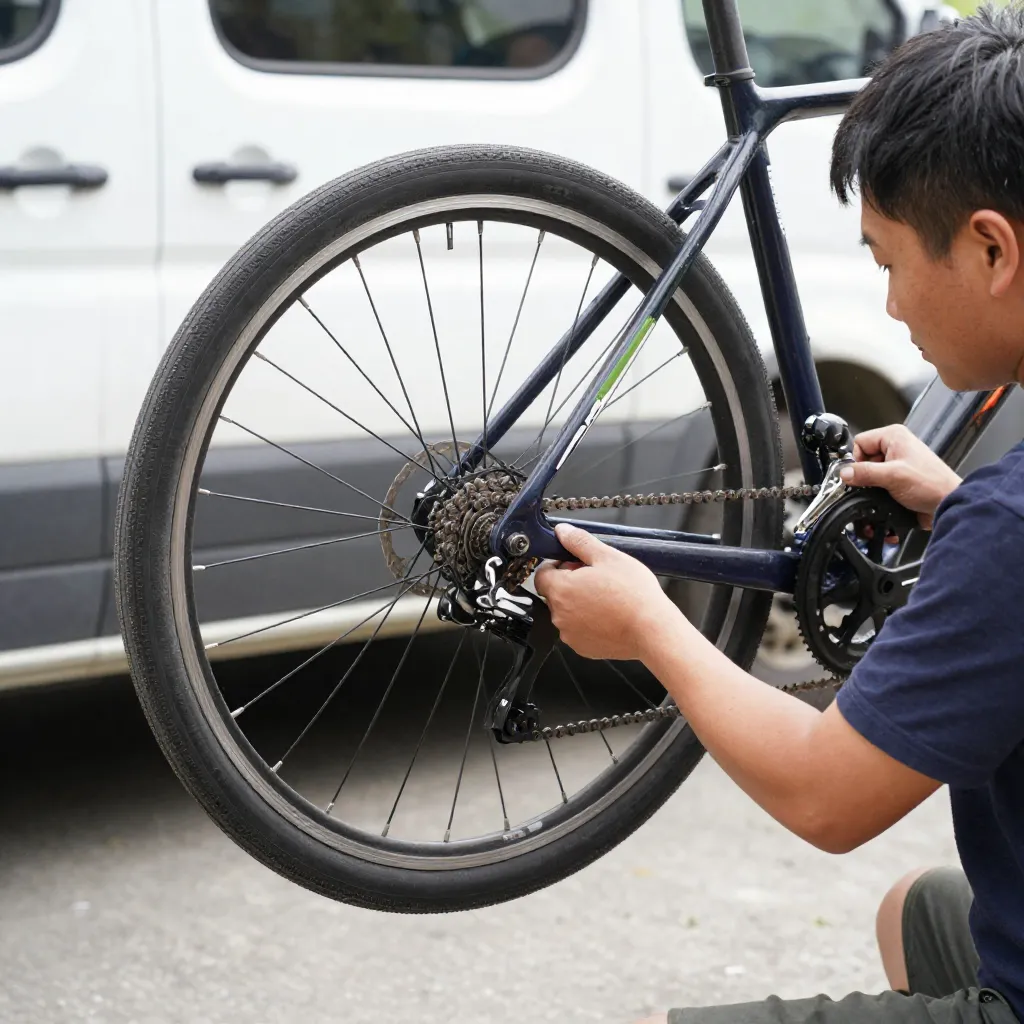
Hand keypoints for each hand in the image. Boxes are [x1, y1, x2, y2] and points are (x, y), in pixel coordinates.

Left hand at [533, 523, 683, 660]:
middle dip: (570, 583)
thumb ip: (579, 542)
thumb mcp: (607, 556)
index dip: (557, 565)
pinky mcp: (582, 648)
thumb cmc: (633, 595)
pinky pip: (578, 630)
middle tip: (596, 578)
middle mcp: (559, 615)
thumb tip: (562, 531)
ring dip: (579, 603)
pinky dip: (588, 622)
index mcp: (561, 590)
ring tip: (606, 597)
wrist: (652, 630)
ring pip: (566, 612)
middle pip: (555, 593)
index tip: (575, 563)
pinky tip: (608, 615)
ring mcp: (570, 634)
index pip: (541, 574)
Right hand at [839, 423, 960, 528]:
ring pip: (870, 472)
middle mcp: (896, 446)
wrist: (947, 503)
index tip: (864, 473)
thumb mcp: (892, 476)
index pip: (860, 442)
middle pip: (863, 458)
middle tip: (878, 483)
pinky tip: (889, 495)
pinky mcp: (899, 477)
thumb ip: (865, 473)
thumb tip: (844, 473)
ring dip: (873, 484)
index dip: (858, 459)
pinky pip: (879, 481)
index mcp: (894, 436)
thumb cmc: (932, 484)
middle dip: (866, 474)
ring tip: (888, 490)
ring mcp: (897, 462)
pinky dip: (879, 490)